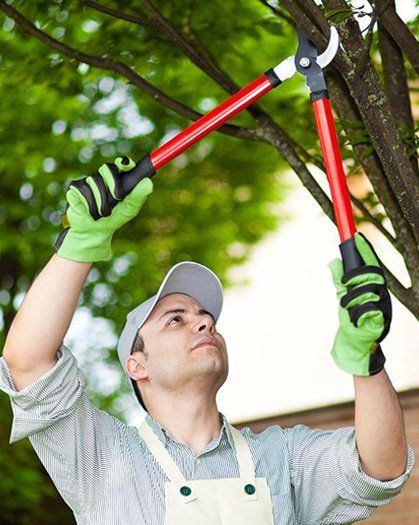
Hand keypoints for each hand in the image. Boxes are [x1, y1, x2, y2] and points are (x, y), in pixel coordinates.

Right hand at [54, 156, 153, 261]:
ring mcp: (88, 181)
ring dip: (102, 201)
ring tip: (104, 213)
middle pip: (108, 168)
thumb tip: (148, 183)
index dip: (124, 162)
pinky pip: (84, 190)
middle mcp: (103, 176)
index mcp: (118, 179)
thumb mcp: (130, 209)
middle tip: (118, 197)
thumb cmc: (114, 218)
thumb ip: (138, 196)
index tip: (125, 165)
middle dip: (114, 183)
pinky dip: (90, 204)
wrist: (95, 231)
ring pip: (95, 181)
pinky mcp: (75, 188)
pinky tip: (92, 212)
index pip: (122, 163)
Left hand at [328, 232, 391, 375]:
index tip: (355, 236)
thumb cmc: (351, 320)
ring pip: (367, 292)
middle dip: (354, 277)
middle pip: (371, 274)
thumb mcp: (344, 297)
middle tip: (343, 284)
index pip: (371, 264)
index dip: (365, 250)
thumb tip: (333, 263)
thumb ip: (340, 281)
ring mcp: (383, 307)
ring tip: (346, 309)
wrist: (356, 346)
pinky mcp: (381, 320)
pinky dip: (356, 314)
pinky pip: (368, 309)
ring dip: (351, 300)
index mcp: (373, 287)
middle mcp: (381, 294)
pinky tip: (353, 320)